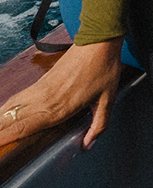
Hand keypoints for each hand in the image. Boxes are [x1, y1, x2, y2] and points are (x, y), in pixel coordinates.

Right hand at [0, 38, 122, 150]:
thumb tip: (88, 145)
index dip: (5, 138)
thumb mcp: (108, 100)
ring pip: (10, 108)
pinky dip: (4, 108)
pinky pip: (16, 98)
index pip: (24, 127)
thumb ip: (99, 125)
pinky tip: (1, 115)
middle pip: (11, 120)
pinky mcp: (39, 82)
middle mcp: (44, 101)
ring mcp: (39, 90)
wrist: (98, 42)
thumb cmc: (103, 69)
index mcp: (59, 109)